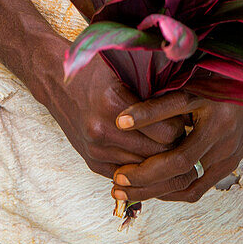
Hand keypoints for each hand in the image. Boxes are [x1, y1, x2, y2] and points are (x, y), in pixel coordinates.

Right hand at [43, 51, 184, 179]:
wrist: (55, 80)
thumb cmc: (94, 68)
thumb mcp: (124, 66)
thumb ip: (151, 84)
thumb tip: (187, 98)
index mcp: (114, 104)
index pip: (165, 132)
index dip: (180, 125)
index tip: (184, 116)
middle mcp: (103, 131)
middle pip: (157, 154)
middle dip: (174, 145)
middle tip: (183, 133)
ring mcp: (96, 150)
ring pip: (143, 170)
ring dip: (158, 160)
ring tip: (168, 144)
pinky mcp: (92, 161)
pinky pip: (126, 176)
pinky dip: (141, 170)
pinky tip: (150, 156)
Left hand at [110, 90, 242, 203]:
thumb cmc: (214, 87)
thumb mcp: (191, 81)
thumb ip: (163, 92)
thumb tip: (125, 110)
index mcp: (207, 97)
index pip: (174, 106)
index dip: (146, 115)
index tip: (118, 121)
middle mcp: (219, 126)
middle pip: (178, 158)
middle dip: (144, 171)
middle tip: (117, 178)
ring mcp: (225, 150)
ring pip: (184, 179)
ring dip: (152, 188)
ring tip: (124, 191)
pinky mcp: (226, 166)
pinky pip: (196, 189)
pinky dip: (171, 193)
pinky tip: (150, 192)